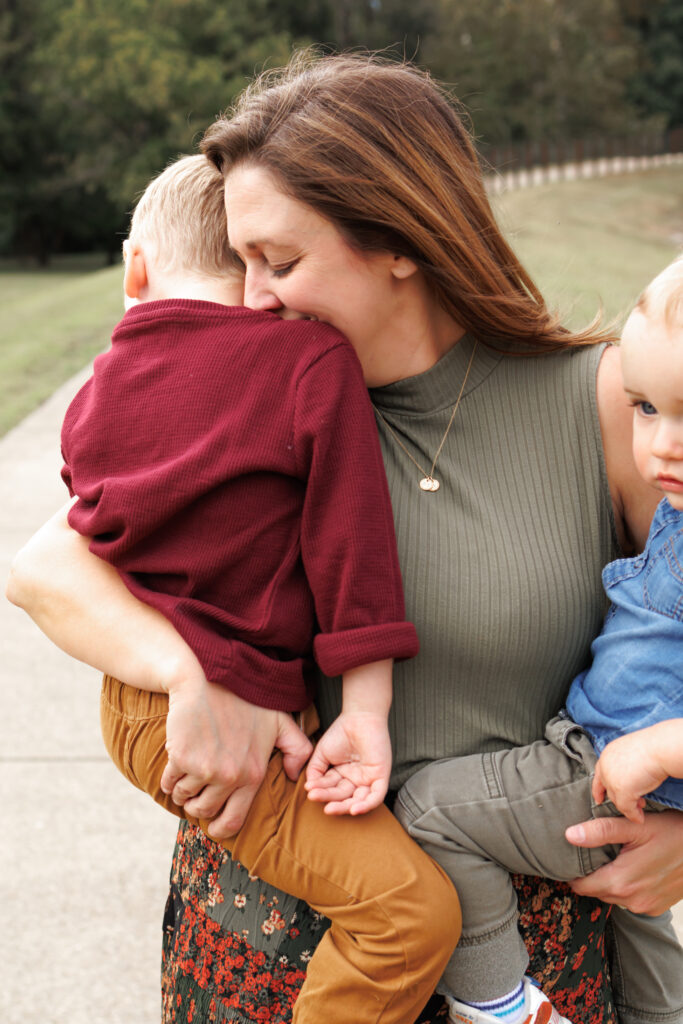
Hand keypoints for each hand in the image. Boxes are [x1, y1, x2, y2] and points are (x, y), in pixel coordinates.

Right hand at [160, 676, 311, 839]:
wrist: (207, 676)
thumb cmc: (244, 697)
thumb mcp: (279, 720)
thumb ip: (296, 748)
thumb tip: (296, 777)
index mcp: (253, 773)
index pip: (234, 820)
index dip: (220, 828)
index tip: (213, 826)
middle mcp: (230, 776)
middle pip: (204, 811)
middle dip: (197, 805)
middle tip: (196, 791)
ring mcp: (205, 769)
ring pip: (184, 798)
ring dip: (182, 790)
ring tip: (187, 772)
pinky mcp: (182, 758)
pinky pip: (167, 783)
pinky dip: (167, 779)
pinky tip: (175, 762)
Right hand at [304, 711, 391, 815]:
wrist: (359, 717)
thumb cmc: (341, 732)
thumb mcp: (321, 753)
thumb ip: (314, 771)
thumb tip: (309, 787)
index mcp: (343, 775)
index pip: (331, 789)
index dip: (321, 791)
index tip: (309, 790)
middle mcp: (356, 779)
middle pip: (343, 797)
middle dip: (330, 800)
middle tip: (316, 799)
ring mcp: (369, 779)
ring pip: (358, 801)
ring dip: (344, 807)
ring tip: (329, 808)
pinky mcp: (381, 776)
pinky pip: (376, 796)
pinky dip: (366, 806)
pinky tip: (353, 810)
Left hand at [566, 809, 682, 914]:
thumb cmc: (671, 832)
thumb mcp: (635, 827)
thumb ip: (601, 831)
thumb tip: (569, 835)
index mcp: (621, 882)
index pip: (581, 886)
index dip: (573, 873)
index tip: (572, 859)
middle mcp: (632, 900)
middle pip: (596, 892)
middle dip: (592, 875)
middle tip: (595, 854)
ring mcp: (646, 906)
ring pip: (613, 897)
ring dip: (610, 882)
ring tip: (615, 859)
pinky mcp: (656, 907)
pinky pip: (631, 901)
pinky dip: (628, 888)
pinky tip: (634, 869)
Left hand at [592, 731, 665, 823]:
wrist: (659, 749)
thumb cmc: (652, 748)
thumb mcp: (632, 754)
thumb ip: (624, 765)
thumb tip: (629, 777)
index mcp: (607, 755)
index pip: (599, 774)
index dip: (598, 788)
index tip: (599, 799)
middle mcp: (606, 767)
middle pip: (609, 788)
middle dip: (620, 798)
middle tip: (636, 803)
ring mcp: (612, 779)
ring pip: (617, 799)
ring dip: (629, 807)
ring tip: (640, 810)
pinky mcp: (622, 790)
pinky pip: (626, 808)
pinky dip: (634, 815)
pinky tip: (640, 818)